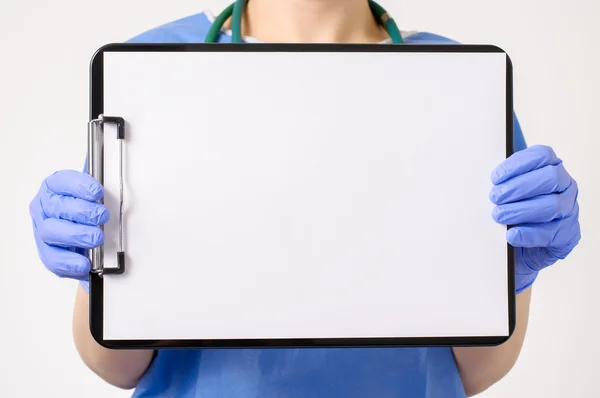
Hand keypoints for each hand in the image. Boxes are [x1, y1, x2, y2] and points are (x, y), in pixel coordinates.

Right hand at [29, 170, 109, 291]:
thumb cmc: (87, 209)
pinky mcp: (47, 251)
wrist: (82, 232)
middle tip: (101, 216)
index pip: (63, 181)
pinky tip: (83, 262)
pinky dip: (69, 261)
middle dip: (83, 212)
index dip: (80, 185)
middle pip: (58, 206)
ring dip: (76, 235)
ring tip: (96, 238)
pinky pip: (52, 258)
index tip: (97, 192)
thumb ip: (100, 184)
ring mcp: (44, 228)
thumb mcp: (94, 192)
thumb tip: (113, 171)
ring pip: (52, 231)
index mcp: (55, 187)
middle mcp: (46, 206)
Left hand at [489, 145, 580, 292]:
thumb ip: (501, 182)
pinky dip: (529, 234)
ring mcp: (570, 209)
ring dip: (522, 210)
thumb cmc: (513, 210)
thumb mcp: (506, 192)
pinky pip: (552, 233)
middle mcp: (566, 186)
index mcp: (551, 167)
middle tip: (494, 197)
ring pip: (553, 205)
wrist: (524, 247)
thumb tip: (483, 181)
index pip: (542, 155)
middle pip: (550, 178)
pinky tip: (511, 235)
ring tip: (499, 215)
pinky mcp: (568, 234)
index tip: (495, 178)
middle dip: (519, 187)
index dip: (518, 164)